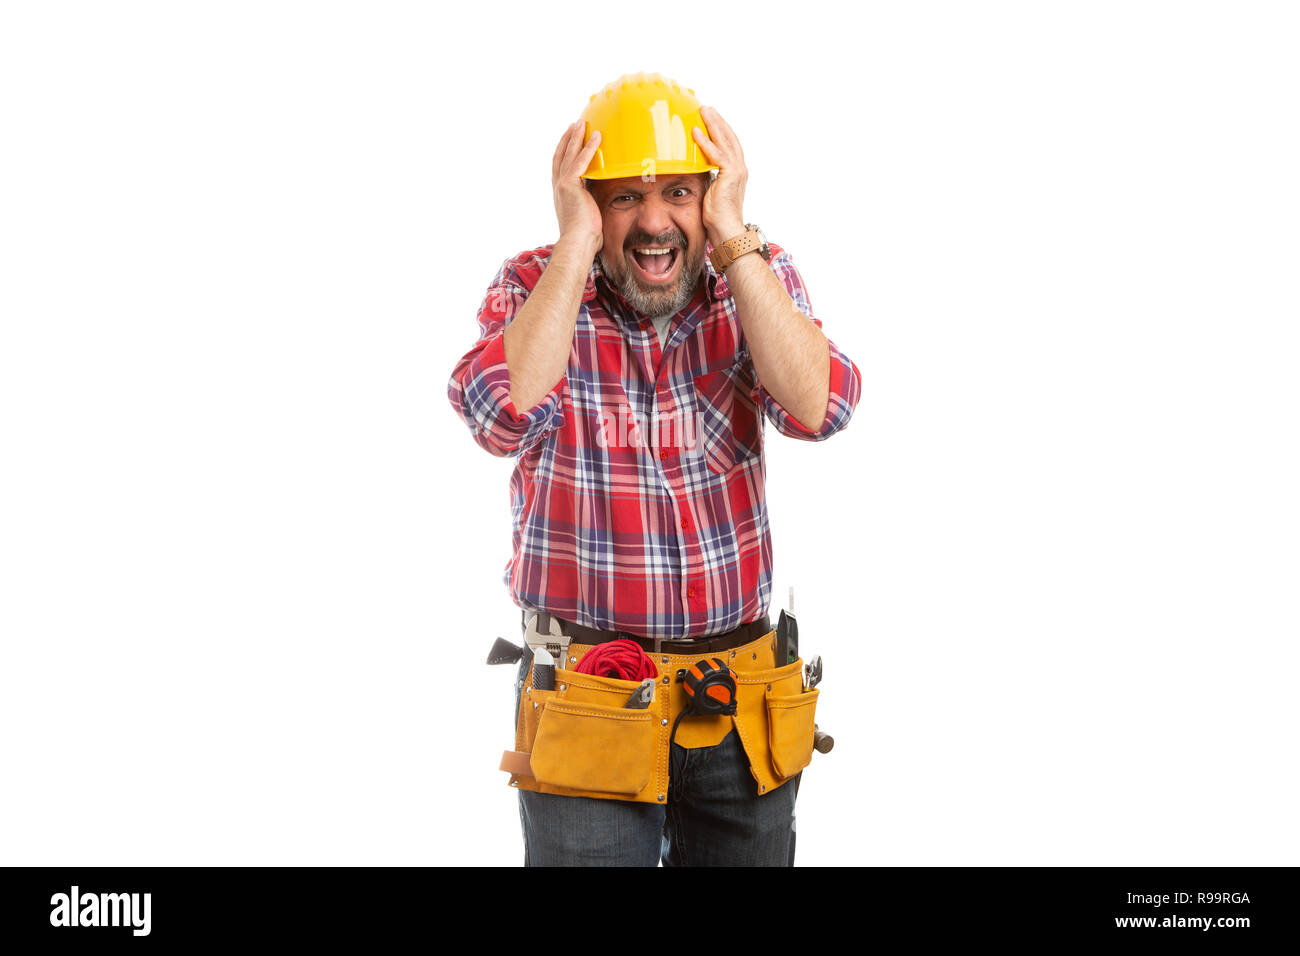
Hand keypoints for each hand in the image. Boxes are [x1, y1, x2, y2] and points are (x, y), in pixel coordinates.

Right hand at [552, 120, 603, 252]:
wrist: (577, 243)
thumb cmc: (585, 239)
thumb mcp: (588, 218)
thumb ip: (591, 207)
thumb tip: (601, 208)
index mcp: (561, 195)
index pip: (561, 168)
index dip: (565, 153)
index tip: (571, 141)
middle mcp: (558, 188)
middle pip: (561, 156)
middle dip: (568, 139)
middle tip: (575, 125)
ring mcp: (562, 186)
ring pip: (568, 154)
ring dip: (575, 137)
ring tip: (582, 123)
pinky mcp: (570, 186)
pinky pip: (579, 161)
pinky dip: (588, 147)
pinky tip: (595, 136)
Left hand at [691, 106, 747, 242]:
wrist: (727, 231)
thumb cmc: (718, 219)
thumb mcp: (711, 192)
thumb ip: (709, 179)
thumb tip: (698, 172)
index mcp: (736, 172)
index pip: (729, 145)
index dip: (721, 130)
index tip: (711, 119)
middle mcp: (740, 169)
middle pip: (729, 138)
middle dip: (718, 121)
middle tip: (706, 108)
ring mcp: (737, 171)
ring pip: (725, 141)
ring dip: (713, 124)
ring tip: (703, 111)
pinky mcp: (730, 175)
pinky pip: (717, 154)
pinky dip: (706, 142)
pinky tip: (696, 132)